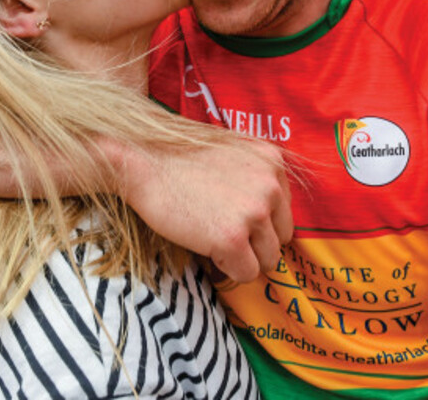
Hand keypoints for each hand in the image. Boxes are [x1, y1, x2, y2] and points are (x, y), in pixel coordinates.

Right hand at [114, 137, 292, 282]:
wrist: (143, 162)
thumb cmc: (180, 159)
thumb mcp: (232, 154)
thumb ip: (257, 177)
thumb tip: (270, 217)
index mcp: (273, 161)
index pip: (284, 211)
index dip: (258, 222)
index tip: (231, 214)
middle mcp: (271, 184)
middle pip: (282, 238)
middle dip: (254, 242)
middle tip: (220, 228)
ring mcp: (254, 211)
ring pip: (268, 260)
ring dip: (242, 256)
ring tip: (210, 234)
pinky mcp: (233, 238)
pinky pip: (246, 273)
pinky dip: (226, 268)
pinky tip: (204, 244)